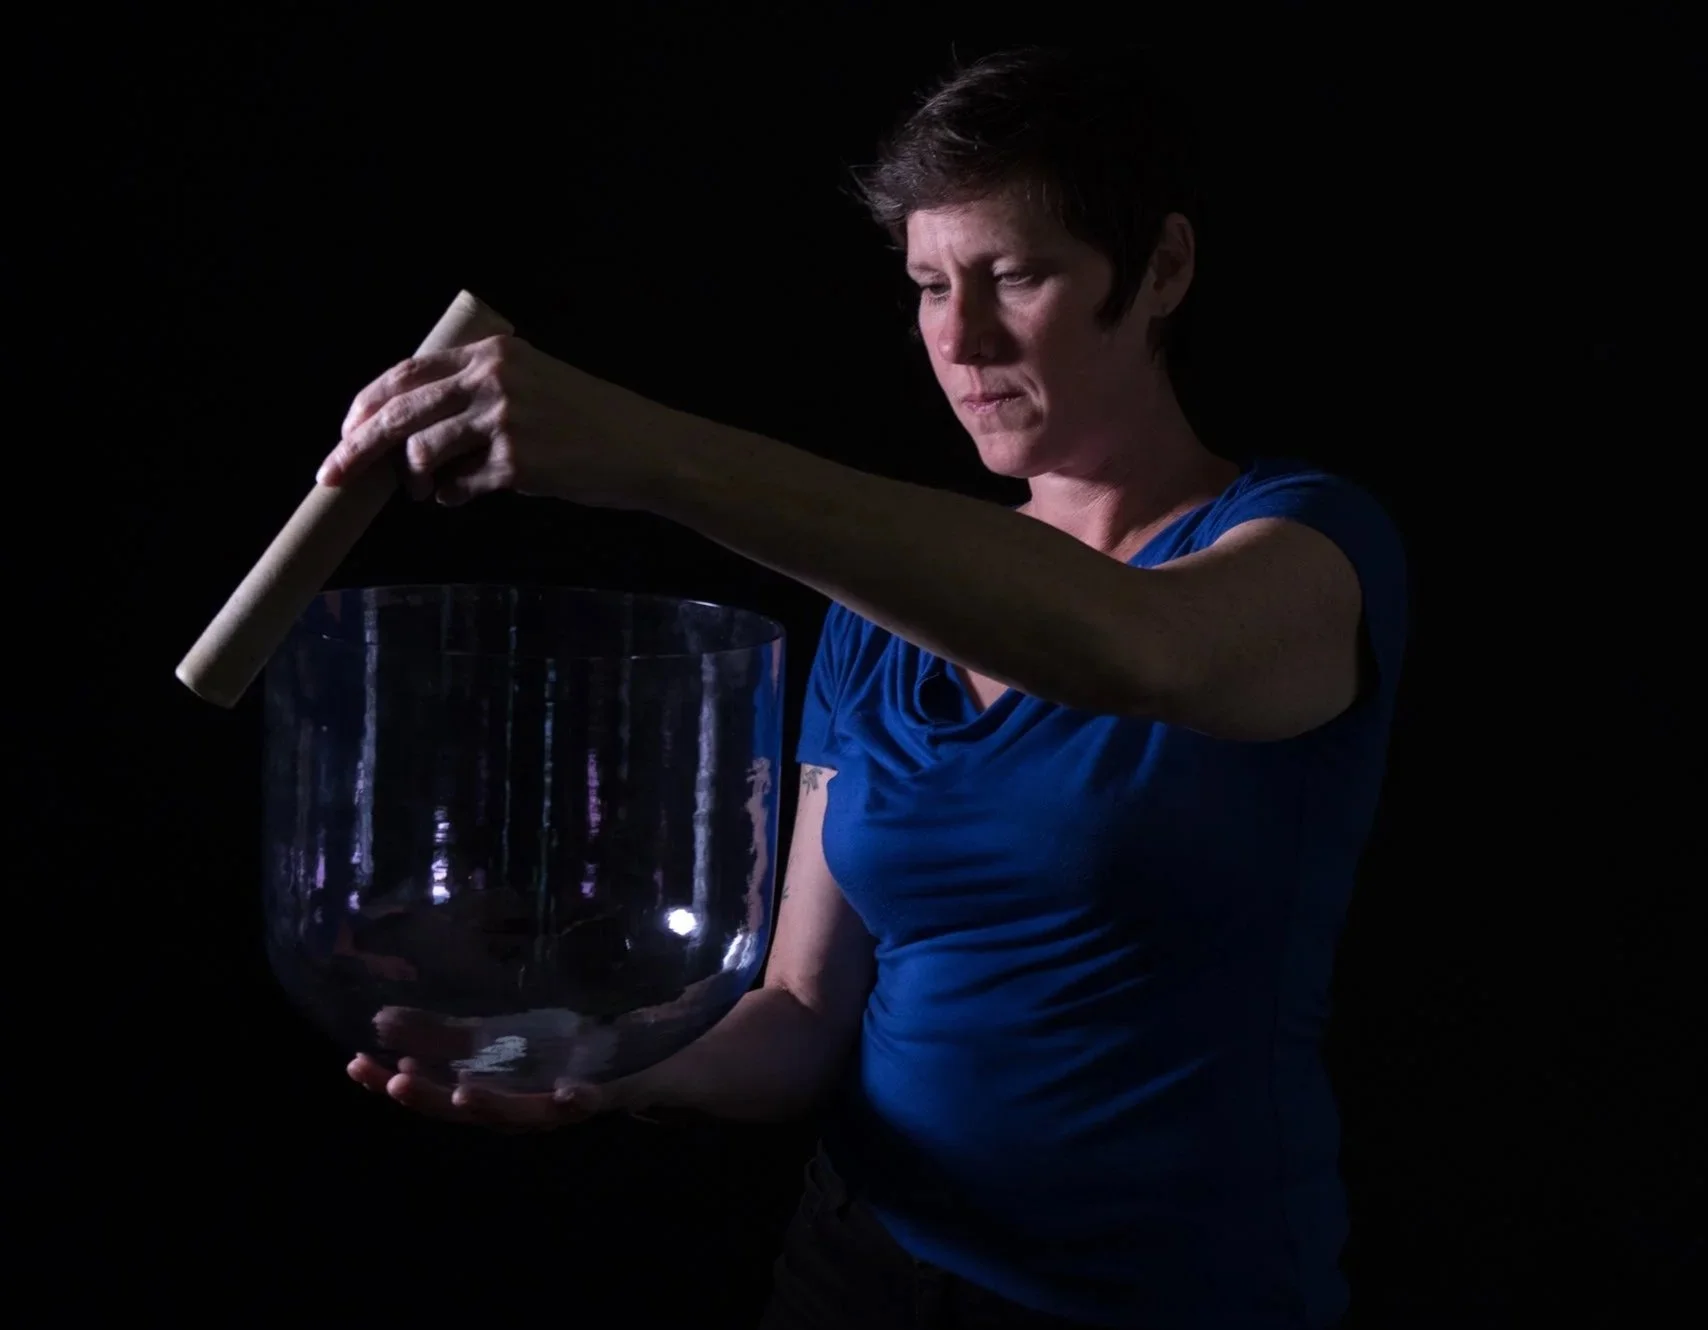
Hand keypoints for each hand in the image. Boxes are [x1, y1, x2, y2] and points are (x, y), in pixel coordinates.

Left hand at [315, 335, 677, 510]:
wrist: (644, 448)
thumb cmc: (589, 420)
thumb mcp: (533, 383)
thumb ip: (478, 391)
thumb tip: (414, 427)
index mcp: (493, 355)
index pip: (408, 373)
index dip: (367, 403)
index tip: (345, 430)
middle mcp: (494, 381)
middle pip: (400, 412)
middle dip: (357, 447)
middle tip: (333, 474)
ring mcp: (505, 423)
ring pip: (423, 452)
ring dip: (414, 478)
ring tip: (425, 491)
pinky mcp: (517, 464)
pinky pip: (459, 486)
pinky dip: (452, 495)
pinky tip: (464, 495)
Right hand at [347, 1004, 636, 1130]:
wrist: (623, 1061)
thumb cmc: (551, 1053)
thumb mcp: (490, 1038)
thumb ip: (438, 1033)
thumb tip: (378, 1019)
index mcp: (483, 1094)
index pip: (428, 1092)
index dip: (388, 1085)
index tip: (354, 1064)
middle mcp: (513, 1109)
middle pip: (465, 1111)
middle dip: (429, 1099)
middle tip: (395, 1081)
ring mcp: (553, 1107)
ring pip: (518, 1114)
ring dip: (489, 1105)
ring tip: (460, 1092)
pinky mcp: (595, 1097)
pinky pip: (586, 1102)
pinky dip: (576, 1100)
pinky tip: (570, 1092)